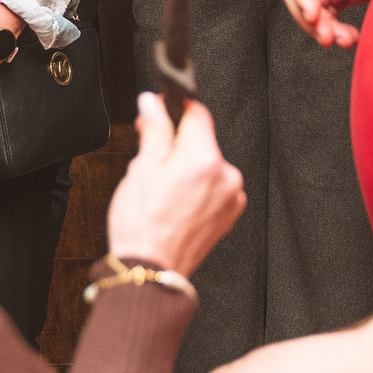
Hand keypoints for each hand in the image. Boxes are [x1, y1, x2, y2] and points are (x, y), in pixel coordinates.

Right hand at [105, 94, 244, 275]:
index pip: (197, 113)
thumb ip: (154, 129)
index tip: (161, 114)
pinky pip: (215, 186)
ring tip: (165, 190)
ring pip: (208, 164)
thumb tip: (153, 103)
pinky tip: (178, 203)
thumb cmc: (142, 227)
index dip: (174, 109)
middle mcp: (225, 176)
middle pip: (202, 140)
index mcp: (203, 159)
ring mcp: (231, 196)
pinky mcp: (230, 213)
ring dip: (189, 167)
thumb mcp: (141, 169)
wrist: (150, 269)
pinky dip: (199, 188)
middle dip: (178, 145)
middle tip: (154, 163)